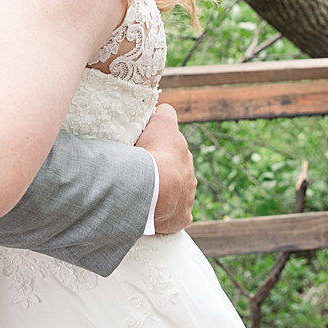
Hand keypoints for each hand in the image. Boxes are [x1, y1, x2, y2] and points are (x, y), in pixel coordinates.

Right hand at [137, 102, 195, 233]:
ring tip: (140, 195)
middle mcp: (189, 174)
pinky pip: (173, 217)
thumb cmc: (151, 155)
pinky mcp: (181, 218)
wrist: (152, 189)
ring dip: (161, 194)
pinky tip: (150, 215)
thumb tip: (163, 109)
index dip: (160, 147)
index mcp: (182, 152)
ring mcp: (187, 197)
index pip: (173, 147)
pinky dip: (164, 216)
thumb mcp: (158, 123)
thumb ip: (163, 114)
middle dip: (159, 172)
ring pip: (176, 194)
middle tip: (137, 173)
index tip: (147, 150)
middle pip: (175, 171)